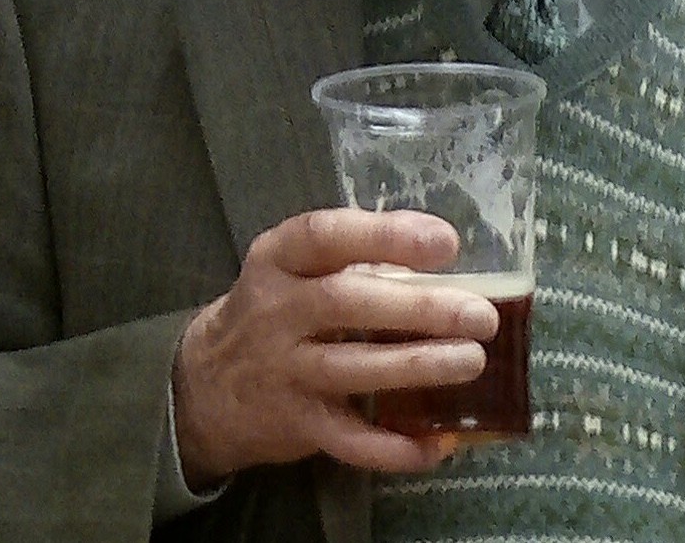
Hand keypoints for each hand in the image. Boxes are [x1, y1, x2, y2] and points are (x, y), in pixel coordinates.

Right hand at [172, 208, 498, 486]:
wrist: (204, 386)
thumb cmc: (279, 307)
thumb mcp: (299, 265)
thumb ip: (359, 254)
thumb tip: (443, 252)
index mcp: (280, 258)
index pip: (327, 236)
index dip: (387, 236)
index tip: (444, 244)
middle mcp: (277, 312)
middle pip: (347, 305)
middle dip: (420, 308)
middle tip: (480, 314)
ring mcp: (284, 372)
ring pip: (354, 371)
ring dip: (418, 367)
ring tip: (472, 361)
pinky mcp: (295, 425)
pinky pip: (349, 440)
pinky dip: (395, 446)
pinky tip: (439, 441)